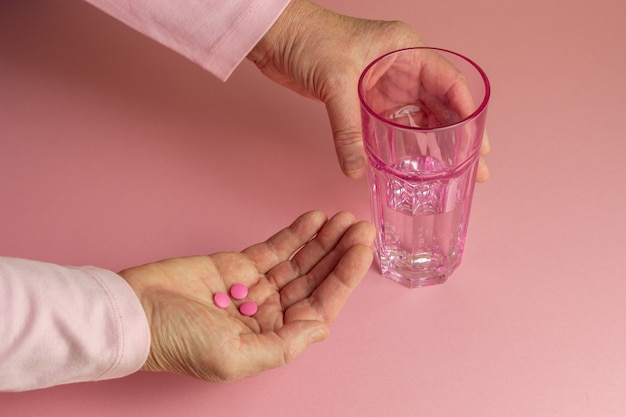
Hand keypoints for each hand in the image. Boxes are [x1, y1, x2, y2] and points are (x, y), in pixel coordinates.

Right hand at [119, 211, 374, 381]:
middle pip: (314, 280)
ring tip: (344, 219)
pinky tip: (315, 220)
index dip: (344, 277)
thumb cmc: (179, 341)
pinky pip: (273, 248)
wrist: (135, 312)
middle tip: (361, 227)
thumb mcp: (235, 356)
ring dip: (322, 240)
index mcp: (273, 338)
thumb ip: (283, 345)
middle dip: (340, 253)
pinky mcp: (237, 265)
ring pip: (298, 261)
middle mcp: (268, 313)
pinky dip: (295, 233)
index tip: (362, 250)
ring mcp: (254, 287)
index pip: (320, 305)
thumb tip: (321, 330)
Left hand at [248, 0, 489, 180]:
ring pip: (416, 118)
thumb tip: (356, 168)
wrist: (275, 36)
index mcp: (405, 49)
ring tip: (449, 172)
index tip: (477, 143)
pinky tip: (411, 165)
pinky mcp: (363, 100)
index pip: (448, 82)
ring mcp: (383, 84)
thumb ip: (349, 128)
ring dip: (431, 144)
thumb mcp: (336, 83)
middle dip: (456, 136)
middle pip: (438, 105)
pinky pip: (389, 126)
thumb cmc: (309, 38)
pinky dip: (400, 145)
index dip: (465, 113)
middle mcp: (400, 67)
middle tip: (473, 167)